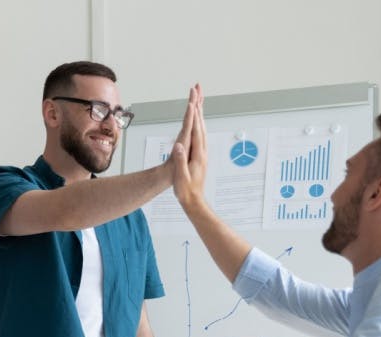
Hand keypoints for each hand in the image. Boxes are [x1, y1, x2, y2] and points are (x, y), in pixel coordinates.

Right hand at [171, 84, 206, 207]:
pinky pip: (200, 134)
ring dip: (200, 112)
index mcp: (197, 154)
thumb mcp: (181, 177)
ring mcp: (202, 152)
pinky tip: (197, 120)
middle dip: (199, 106)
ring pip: (202, 127)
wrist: (194, 201)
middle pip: (201, 124)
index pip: (195, 130)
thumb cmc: (186, 190)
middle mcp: (202, 151)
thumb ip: (180, 161)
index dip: (193, 115)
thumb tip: (179, 145)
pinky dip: (199, 123)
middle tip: (197, 90)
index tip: (192, 101)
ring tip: (197, 98)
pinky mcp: (200, 155)